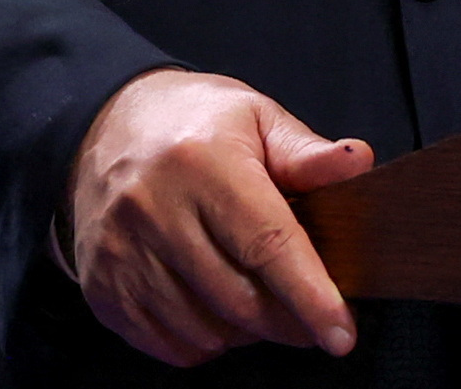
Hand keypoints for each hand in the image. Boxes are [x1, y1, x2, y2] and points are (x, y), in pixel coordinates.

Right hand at [67, 68, 374, 367]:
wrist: (104, 127)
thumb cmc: (193, 123)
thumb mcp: (255, 117)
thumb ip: (306, 152)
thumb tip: (358, 163)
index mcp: (202, 162)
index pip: (266, 243)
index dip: (310, 295)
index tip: (341, 333)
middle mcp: (154, 209)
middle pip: (238, 298)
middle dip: (288, 321)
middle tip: (312, 319)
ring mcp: (121, 252)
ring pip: (204, 329)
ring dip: (245, 333)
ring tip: (259, 300)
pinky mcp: (101, 285)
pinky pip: (167, 343)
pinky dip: (203, 342)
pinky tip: (216, 309)